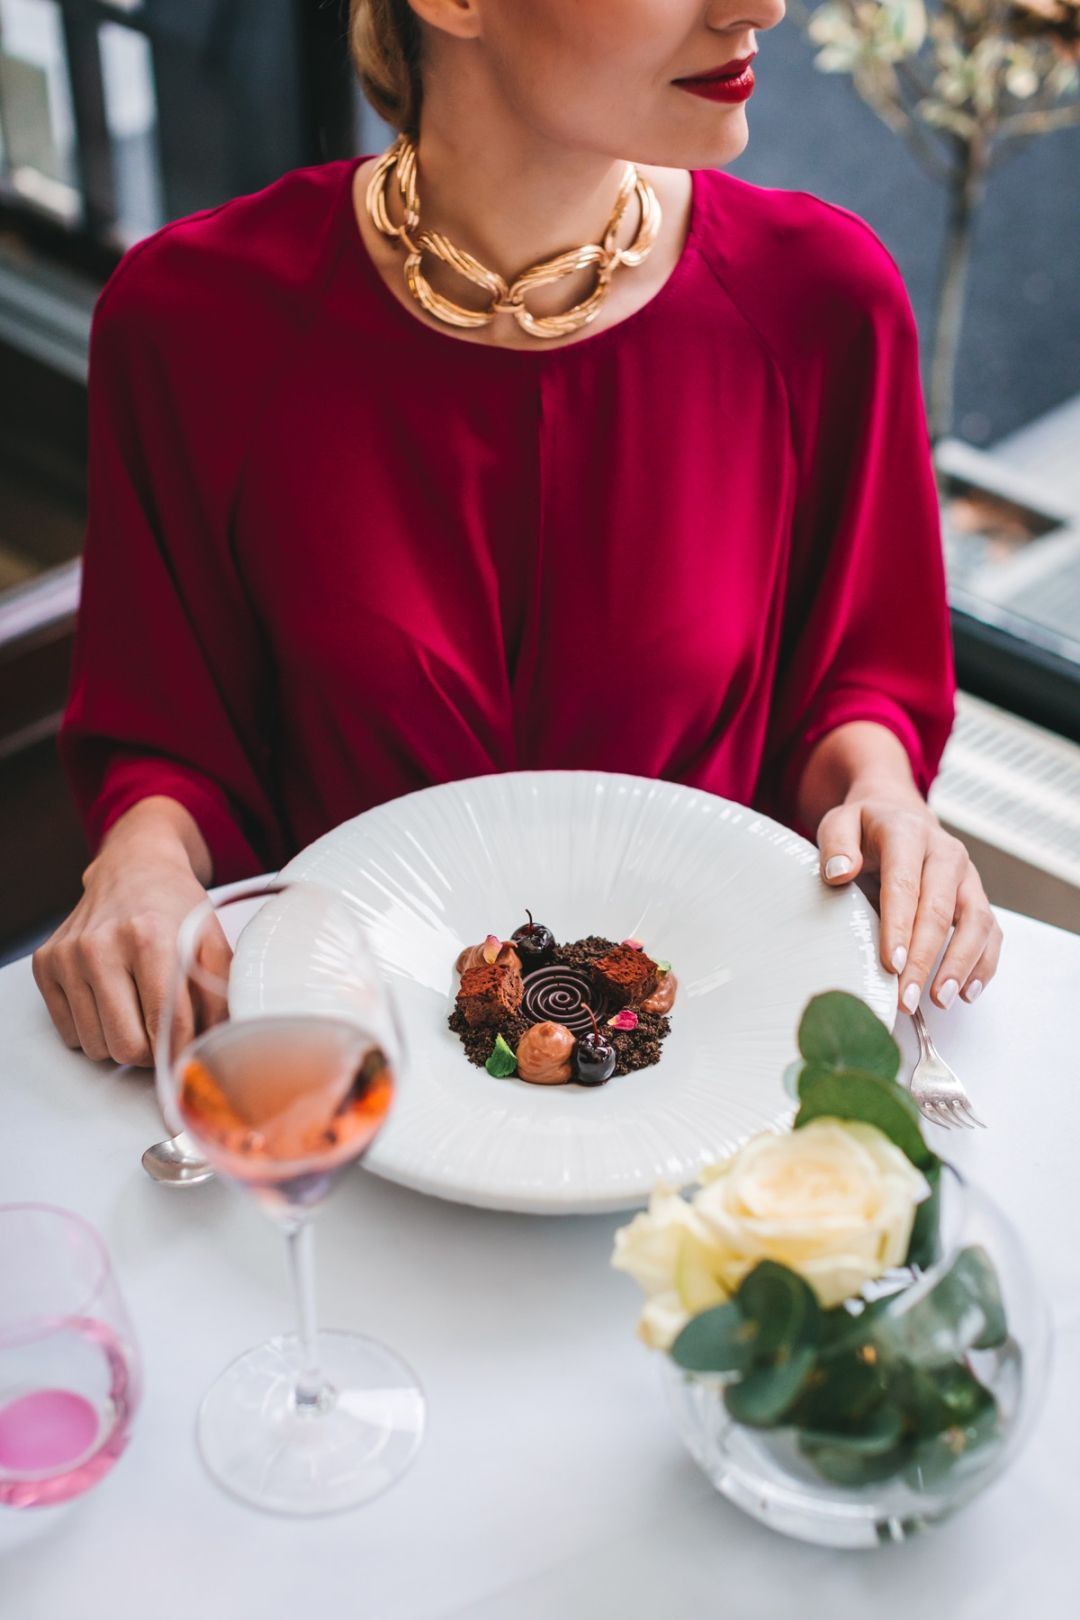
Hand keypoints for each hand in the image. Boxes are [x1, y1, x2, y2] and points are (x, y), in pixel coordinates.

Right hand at [32, 825, 229, 1067]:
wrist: (132, 867)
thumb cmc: (174, 906)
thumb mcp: (211, 939)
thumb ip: (220, 991)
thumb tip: (219, 1041)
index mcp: (149, 939)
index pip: (164, 1024)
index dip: (181, 1049)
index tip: (188, 1053)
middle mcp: (101, 946)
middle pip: (125, 1046)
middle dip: (150, 1051)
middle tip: (162, 1035)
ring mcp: (67, 956)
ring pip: (95, 1046)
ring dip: (120, 1041)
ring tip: (137, 1012)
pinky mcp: (45, 965)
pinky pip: (69, 1033)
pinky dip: (93, 1030)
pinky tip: (110, 1001)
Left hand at [814, 792, 1002, 1014]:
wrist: (898, 816)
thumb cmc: (865, 830)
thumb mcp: (840, 824)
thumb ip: (836, 845)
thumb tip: (839, 873)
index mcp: (908, 833)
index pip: (905, 883)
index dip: (900, 925)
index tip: (892, 963)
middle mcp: (945, 853)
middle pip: (940, 909)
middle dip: (925, 958)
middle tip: (907, 997)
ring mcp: (966, 877)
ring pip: (976, 922)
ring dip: (960, 965)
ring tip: (940, 1000)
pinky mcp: (977, 897)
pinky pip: (991, 932)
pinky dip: (983, 963)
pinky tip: (966, 992)